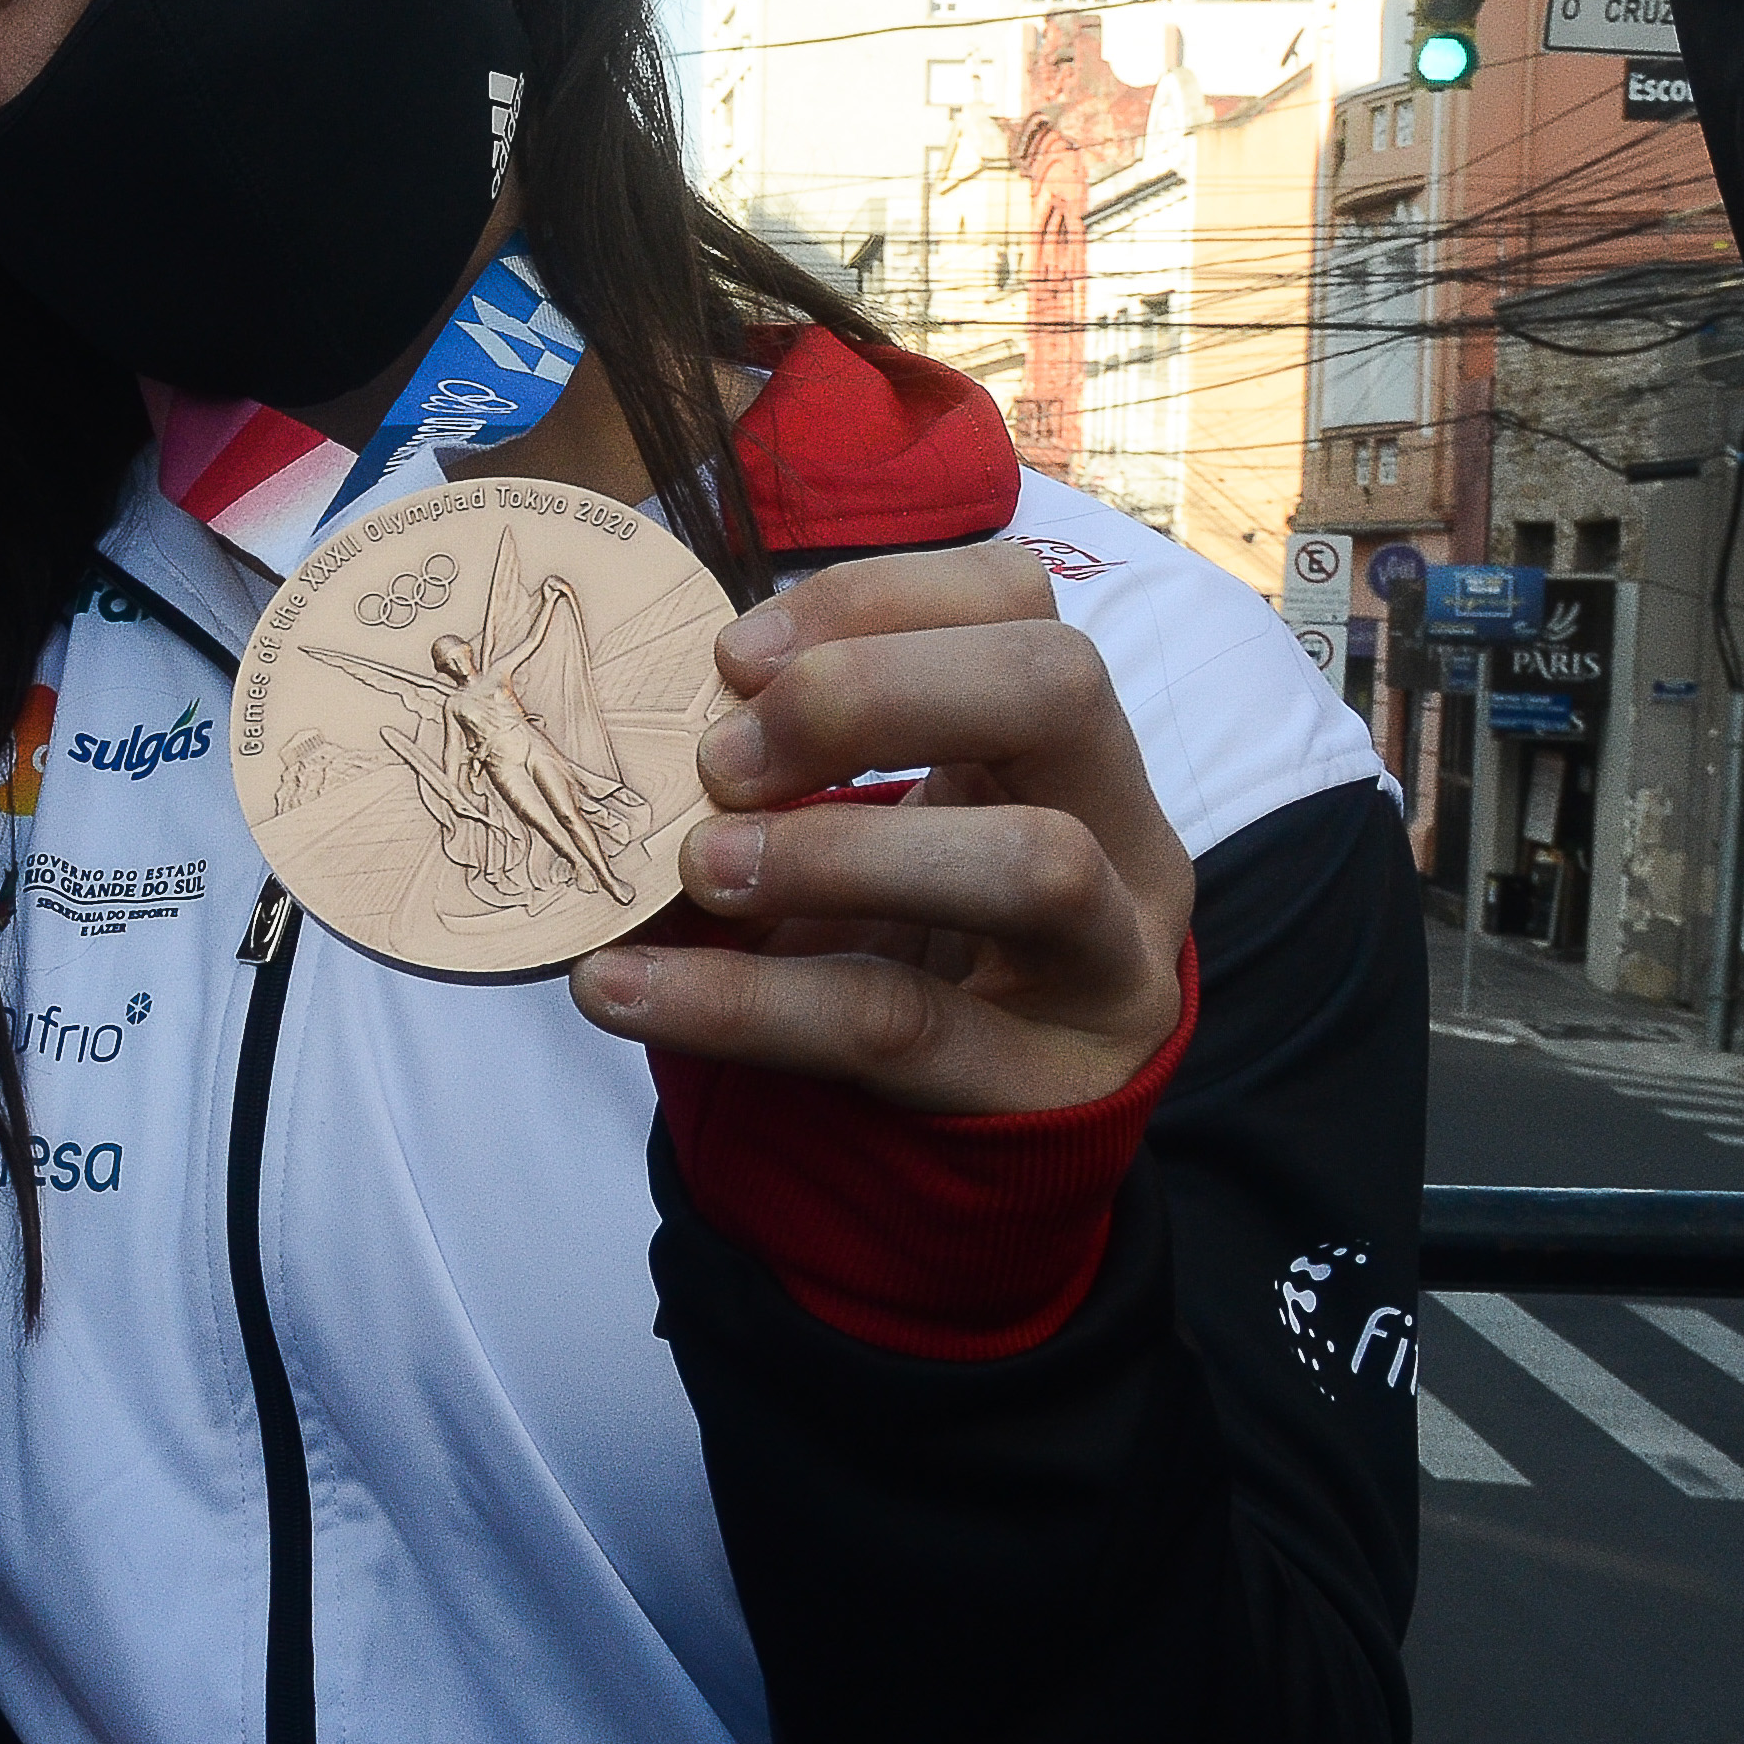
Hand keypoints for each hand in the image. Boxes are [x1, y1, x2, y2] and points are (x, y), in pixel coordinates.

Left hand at [566, 544, 1190, 1115]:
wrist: (952, 1146)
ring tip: (699, 868)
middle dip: (870, 696)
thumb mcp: (856, 834)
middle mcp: (1123, 831)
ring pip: (1035, 863)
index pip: (1014, 597)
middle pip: (1057, 688)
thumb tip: (624, 717)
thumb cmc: (891, 951)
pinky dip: (738, 1002)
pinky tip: (621, 987)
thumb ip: (780, 766)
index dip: (871, 598)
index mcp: (1064, 742)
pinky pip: (896, 1024)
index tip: (731, 656)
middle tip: (721, 761)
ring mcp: (1109, 963)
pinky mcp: (1043, 1084)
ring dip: (837, 851)